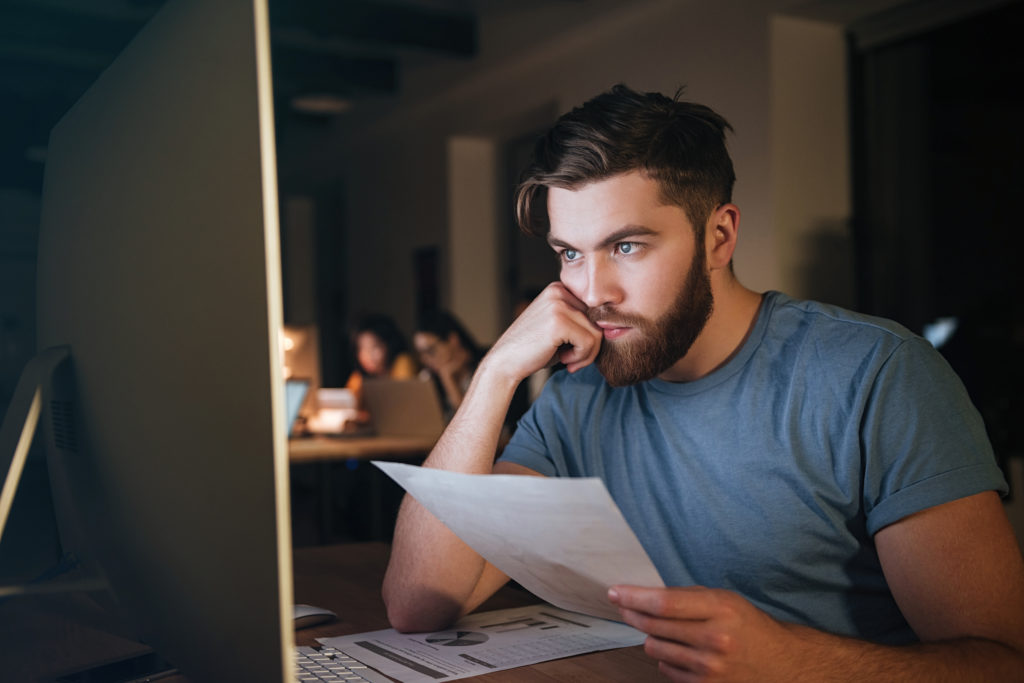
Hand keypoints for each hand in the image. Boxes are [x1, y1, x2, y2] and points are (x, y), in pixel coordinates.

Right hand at [484, 282, 601, 381]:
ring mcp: (558, 304)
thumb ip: (581, 322)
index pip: (594, 311)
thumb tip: (616, 325)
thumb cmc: (534, 350)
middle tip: (574, 360)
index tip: (575, 351)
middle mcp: (558, 291)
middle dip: (591, 346)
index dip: (590, 334)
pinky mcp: (559, 321)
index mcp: (559, 289)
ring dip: (587, 353)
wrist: (505, 362)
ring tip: (569, 360)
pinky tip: (564, 359)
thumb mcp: (560, 329)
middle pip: (599, 320)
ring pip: (597, 332)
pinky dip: (581, 357)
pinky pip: (589, 341)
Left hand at [609, 585, 793, 681]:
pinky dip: (666, 658)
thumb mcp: (723, 600)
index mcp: (721, 609)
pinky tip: (682, 652)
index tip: (615, 593)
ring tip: (667, 632)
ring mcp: (710, 668)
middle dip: (633, 614)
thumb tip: (640, 596)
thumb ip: (686, 597)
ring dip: (652, 638)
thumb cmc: (747, 626)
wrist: (780, 664)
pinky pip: (665, 669)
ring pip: (654, 648)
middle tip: (624, 607)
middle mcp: (715, 639)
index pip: (665, 603)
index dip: (634, 597)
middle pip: (654, 626)